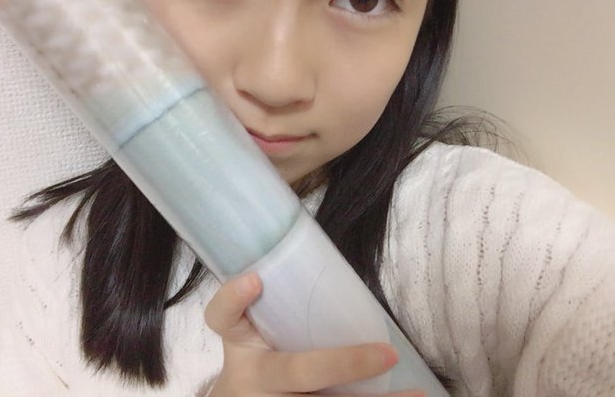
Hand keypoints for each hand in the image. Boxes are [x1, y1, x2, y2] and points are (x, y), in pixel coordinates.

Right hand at [205, 272, 423, 396]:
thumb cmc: (254, 354)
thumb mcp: (250, 326)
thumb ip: (273, 298)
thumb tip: (319, 255)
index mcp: (239, 344)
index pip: (223, 318)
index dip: (234, 298)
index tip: (255, 278)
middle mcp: (253, 379)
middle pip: (296, 372)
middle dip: (343, 364)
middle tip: (387, 353)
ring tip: (416, 394)